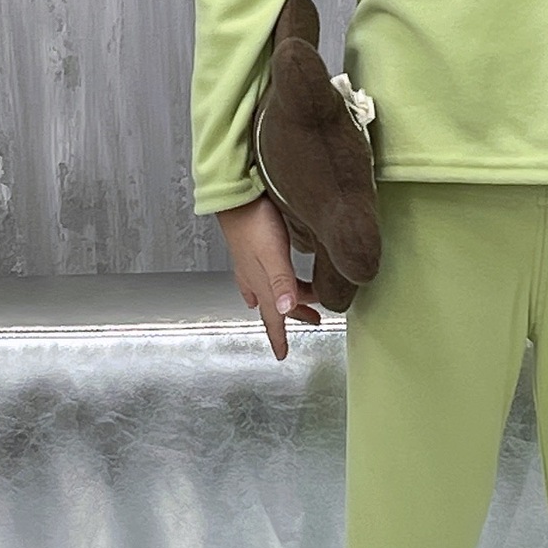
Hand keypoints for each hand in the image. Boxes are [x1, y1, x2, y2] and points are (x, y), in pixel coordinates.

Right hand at [215, 195, 322, 359]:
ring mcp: (250, 262)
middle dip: (292, 316)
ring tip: (303, 298)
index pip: (273, 317)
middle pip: (275, 304)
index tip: (282, 354)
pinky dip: (270, 283)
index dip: (279, 337)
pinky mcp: (250, 248)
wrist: (234, 193)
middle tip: (313, 320)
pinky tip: (270, 278)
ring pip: (269, 290)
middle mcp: (254, 276)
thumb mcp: (273, 252)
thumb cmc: (254, 219)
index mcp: (262, 282)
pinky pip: (260, 274)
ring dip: (286, 298)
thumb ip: (282, 280)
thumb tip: (286, 309)